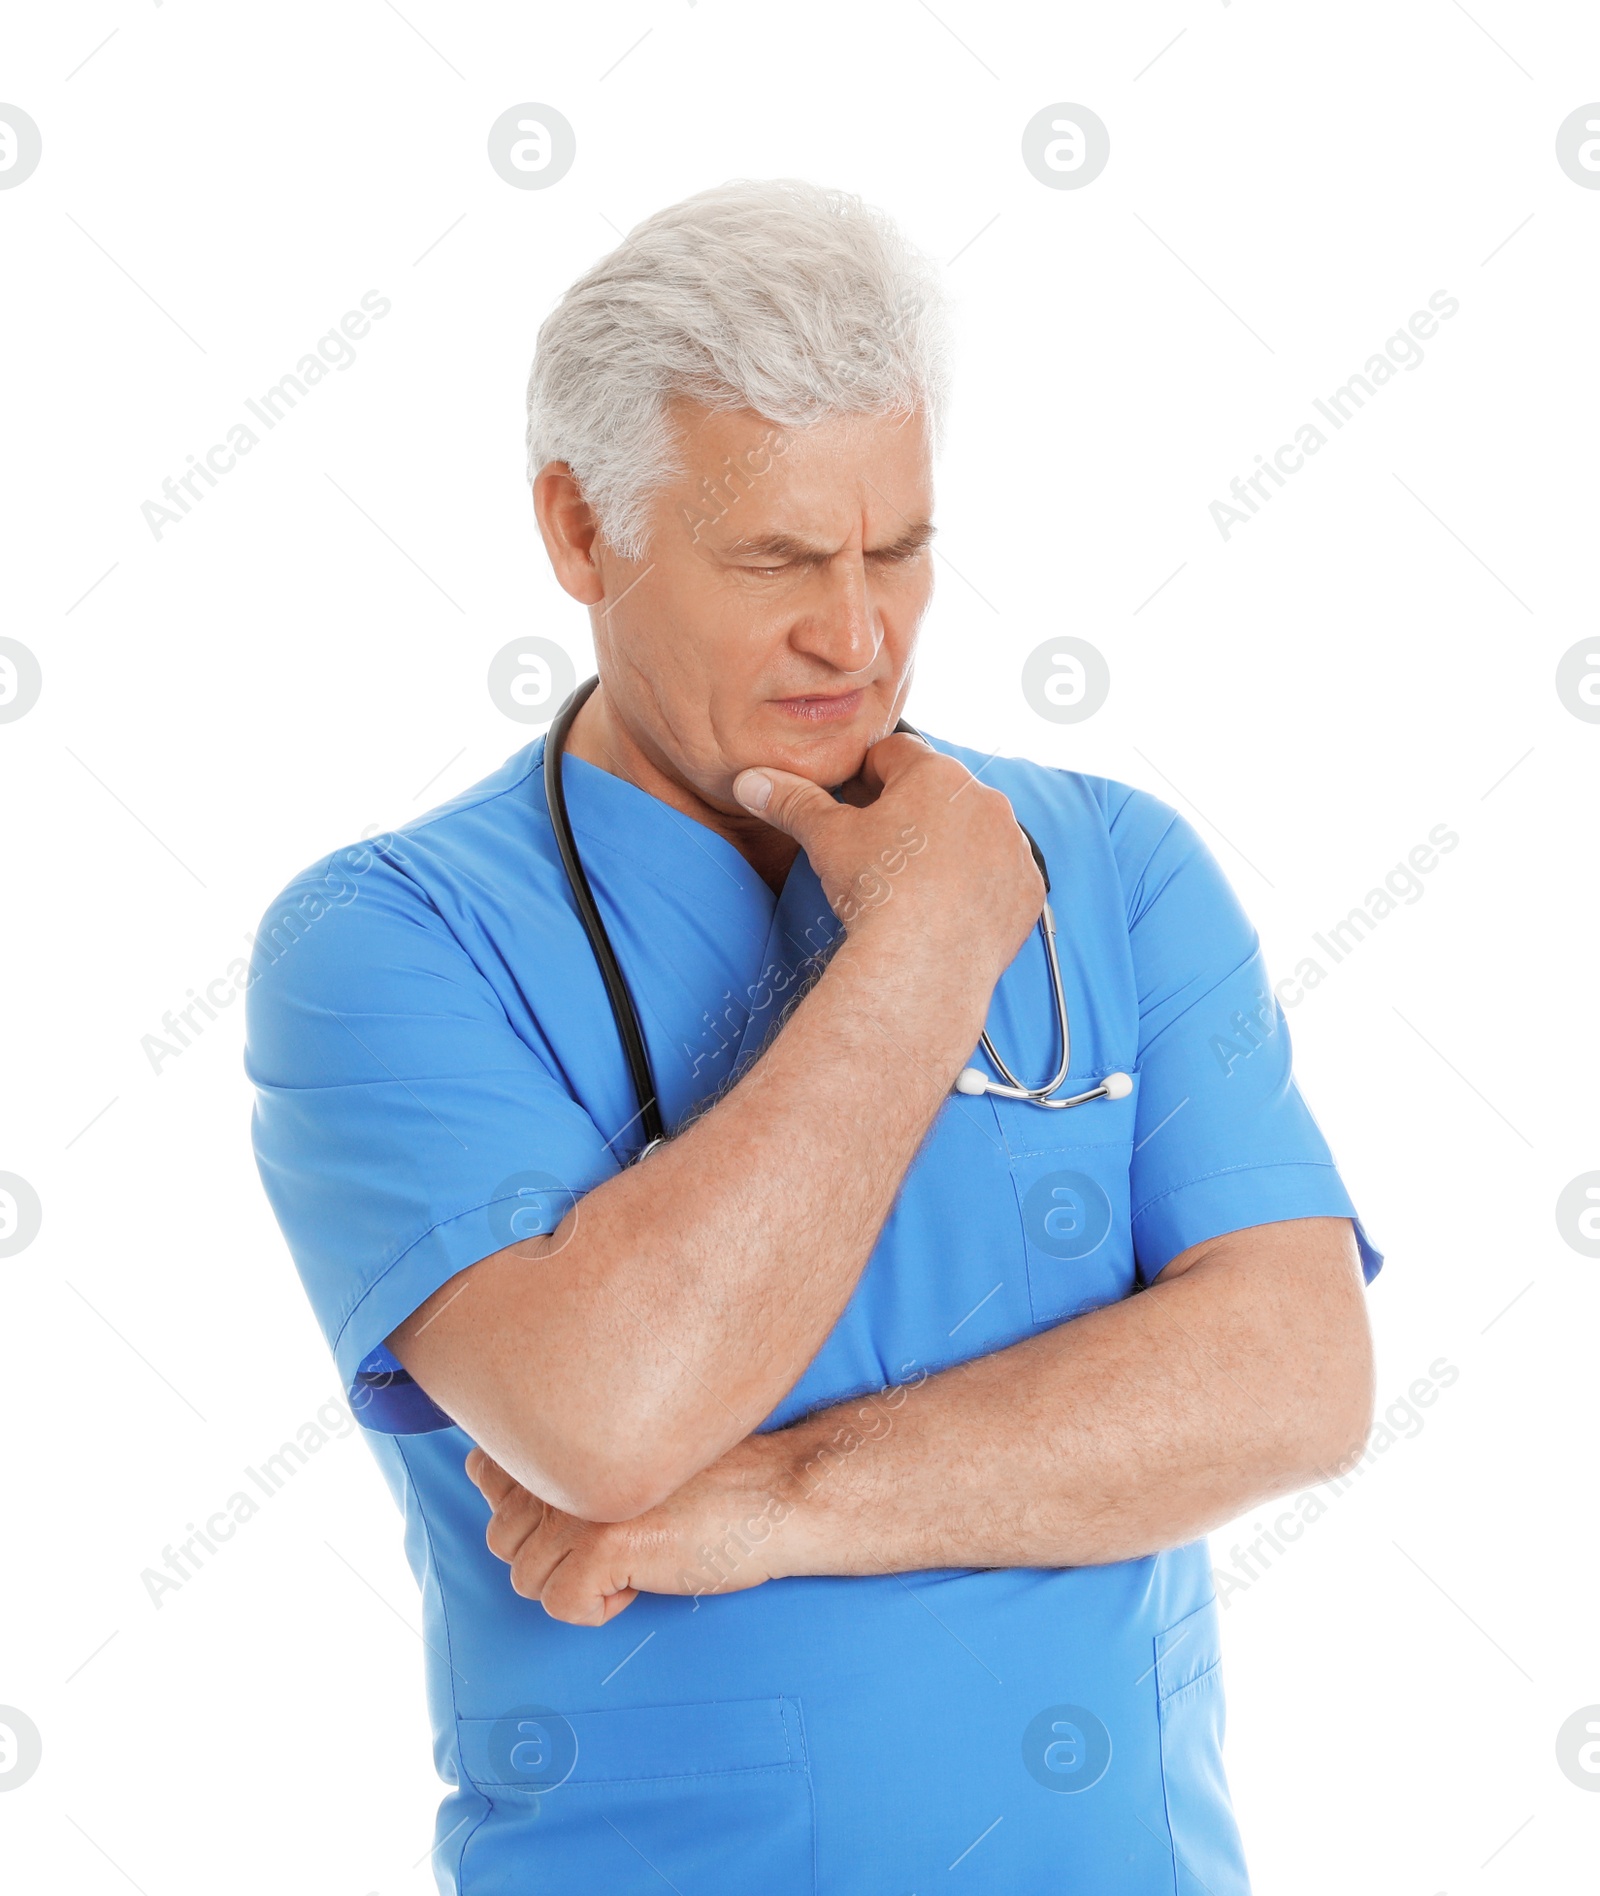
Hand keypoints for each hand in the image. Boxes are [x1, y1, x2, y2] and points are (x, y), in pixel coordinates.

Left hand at [465, 1435, 805, 1626]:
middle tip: (612, 1539)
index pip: (484, 1470)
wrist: (776, 1495)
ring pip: (528, 1577)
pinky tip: (641, 1580)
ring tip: (630, 1555)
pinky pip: (563, 1605)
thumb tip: (478, 1466)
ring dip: (577, 1582)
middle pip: (502, 1537)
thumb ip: (556, 1453)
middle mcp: (564, 1460)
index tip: (579, 1510)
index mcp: (566, 1429)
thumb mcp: (625, 1452)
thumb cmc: (708, 1479)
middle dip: (550, 1554)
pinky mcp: (602, 1545)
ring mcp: (579, 1502)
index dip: (527, 1508)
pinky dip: (600, 1609)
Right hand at [732, 734, 1042, 1005]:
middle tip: (881, 852)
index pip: (895, 753)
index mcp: (936, 774)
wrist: (923, 962)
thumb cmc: (878, 891)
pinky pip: (1002, 876)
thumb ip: (791, 802)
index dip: (867, 777)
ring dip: (950, 848)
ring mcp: (1013, 845)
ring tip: (916, 886)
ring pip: (975, 833)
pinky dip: (980, 887)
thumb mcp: (825, 839)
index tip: (854, 806)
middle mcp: (985, 800)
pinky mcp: (1028, 888)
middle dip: (912, 813)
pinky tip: (950, 911)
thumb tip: (751, 781)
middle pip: (939, 792)